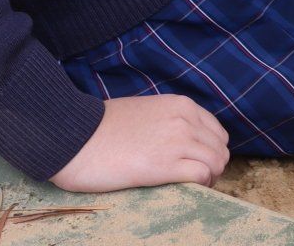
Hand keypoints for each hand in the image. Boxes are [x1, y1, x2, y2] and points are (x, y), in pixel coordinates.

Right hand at [51, 95, 229, 191]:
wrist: (74, 136)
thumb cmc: (101, 128)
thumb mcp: (146, 111)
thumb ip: (169, 121)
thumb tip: (181, 140)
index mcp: (181, 106)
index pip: (216, 132)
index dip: (212, 151)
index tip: (199, 163)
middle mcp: (184, 120)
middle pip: (220, 149)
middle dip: (213, 166)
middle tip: (197, 179)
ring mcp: (176, 141)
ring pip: (216, 162)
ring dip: (209, 177)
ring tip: (192, 185)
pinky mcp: (164, 165)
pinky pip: (201, 175)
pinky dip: (201, 184)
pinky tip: (187, 188)